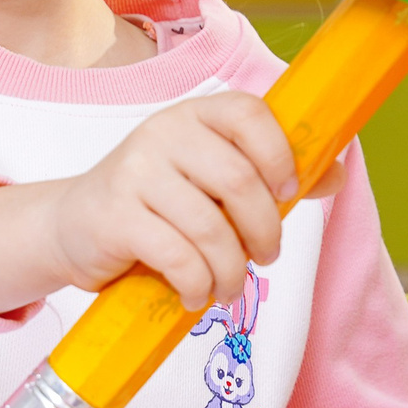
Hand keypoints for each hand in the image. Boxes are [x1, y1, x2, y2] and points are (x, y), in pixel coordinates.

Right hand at [0, 92, 341, 314]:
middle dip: (265, 231)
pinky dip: (196, 284)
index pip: (250, 114)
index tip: (289, 194)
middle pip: (240, 181)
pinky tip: (195, 294)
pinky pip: (177, 256)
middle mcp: (163, 134)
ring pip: (210, 228)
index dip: (280, 155)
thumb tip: (334, 173)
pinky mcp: (115, 215)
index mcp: (195, 115)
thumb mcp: (211, 181)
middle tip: (265, 257)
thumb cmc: (158, 204)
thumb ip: (269, 176)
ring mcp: (135, 172)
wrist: (72, 226)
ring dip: (230, 270)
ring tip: (227, 287)